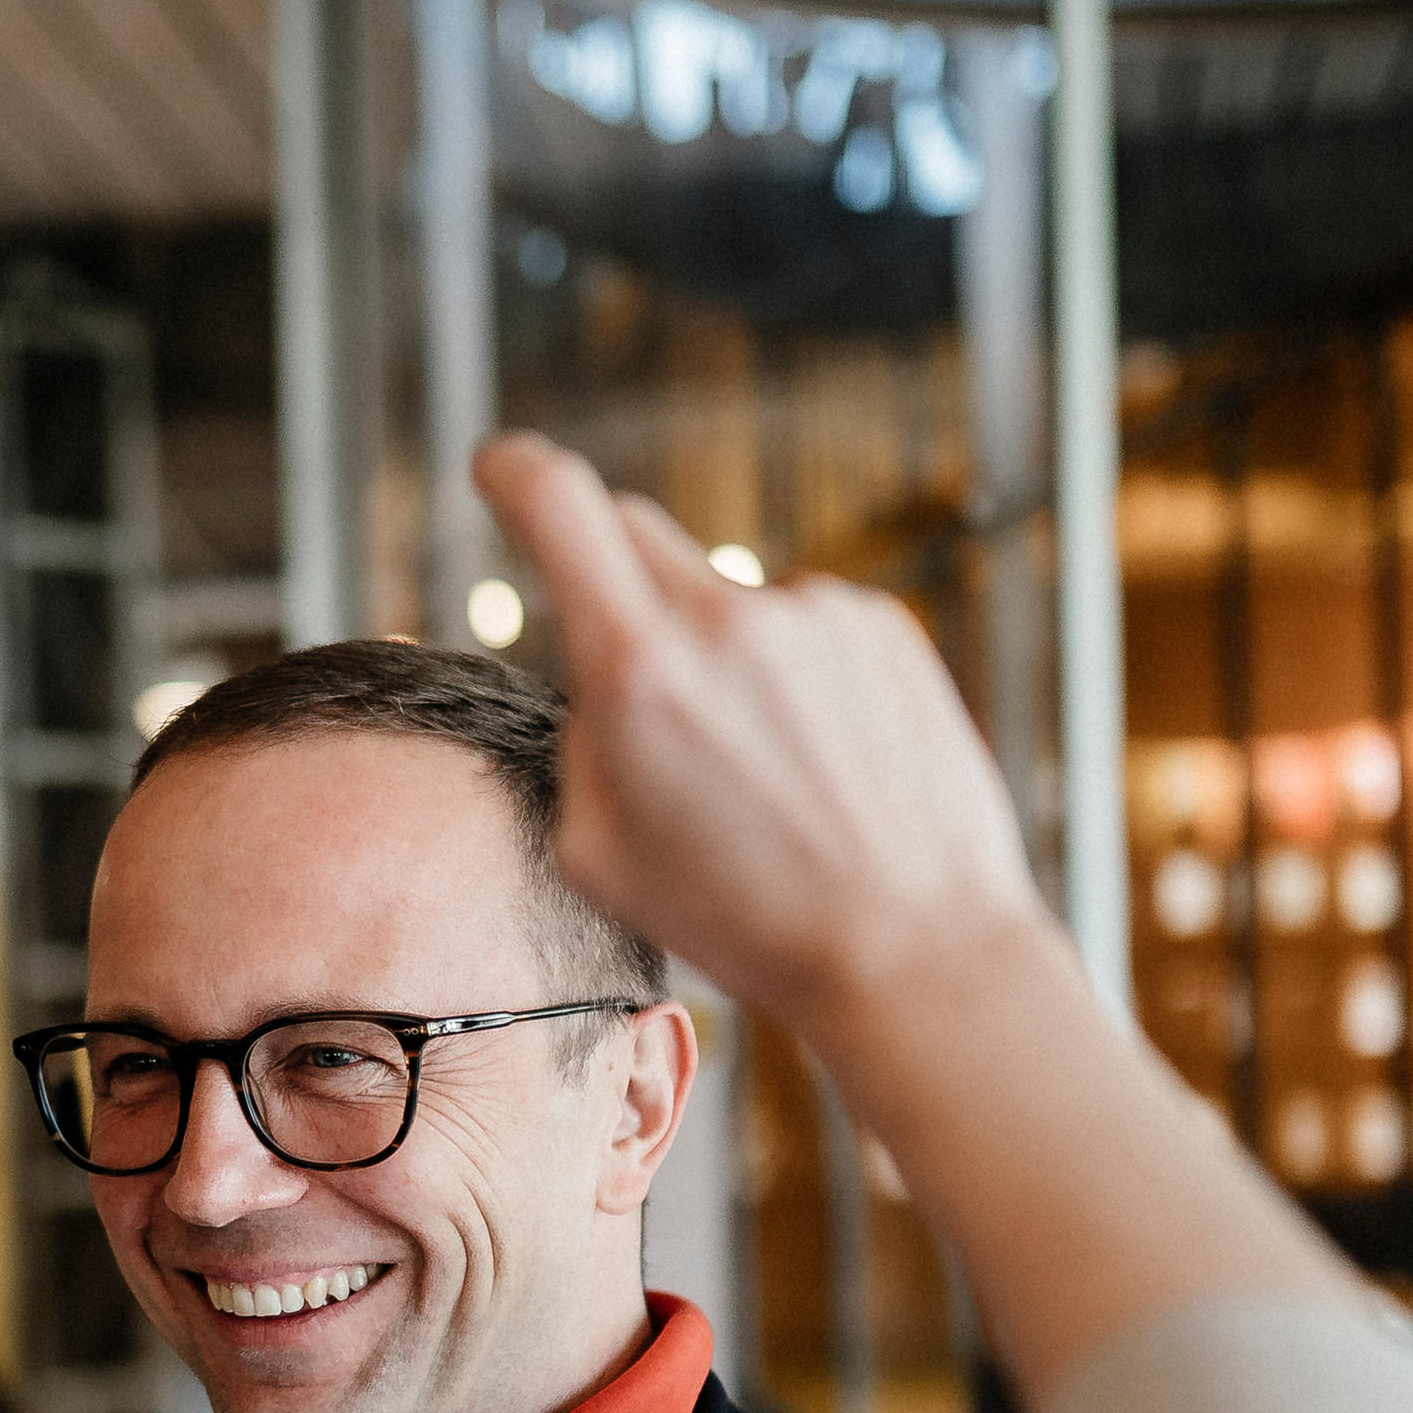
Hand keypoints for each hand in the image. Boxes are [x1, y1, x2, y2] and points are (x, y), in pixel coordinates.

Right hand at [473, 432, 1055, 1043]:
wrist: (913, 945)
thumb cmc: (747, 921)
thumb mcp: (598, 853)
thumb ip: (579, 737)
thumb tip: (599, 679)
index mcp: (640, 671)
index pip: (557, 504)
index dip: (513, 470)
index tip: (500, 467)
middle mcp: (728, 619)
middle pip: (635, 532)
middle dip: (613, 586)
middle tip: (639, 684)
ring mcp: (815, 612)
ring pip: (726, 600)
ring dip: (721, 657)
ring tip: (764, 775)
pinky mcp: (882, 623)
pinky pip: (803, 625)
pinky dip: (795, 676)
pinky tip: (822, 763)